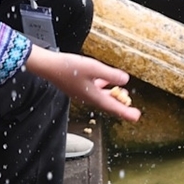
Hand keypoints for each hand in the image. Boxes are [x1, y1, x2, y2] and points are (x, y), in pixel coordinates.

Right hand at [24, 48, 140, 121]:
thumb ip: (110, 75)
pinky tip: (105, 80)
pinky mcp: (78, 86)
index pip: (113, 107)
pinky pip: (95, 90)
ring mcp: (82, 92)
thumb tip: (125, 80)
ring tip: (122, 93)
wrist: (48, 66)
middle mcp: (88, 97)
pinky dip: (103, 87)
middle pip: (108, 103)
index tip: (136, 117)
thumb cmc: (68, 67)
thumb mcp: (93, 68)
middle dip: (120, 105)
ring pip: (102, 97)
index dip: (126, 112)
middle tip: (132, 107)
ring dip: (112, 96)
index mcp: (93, 96)